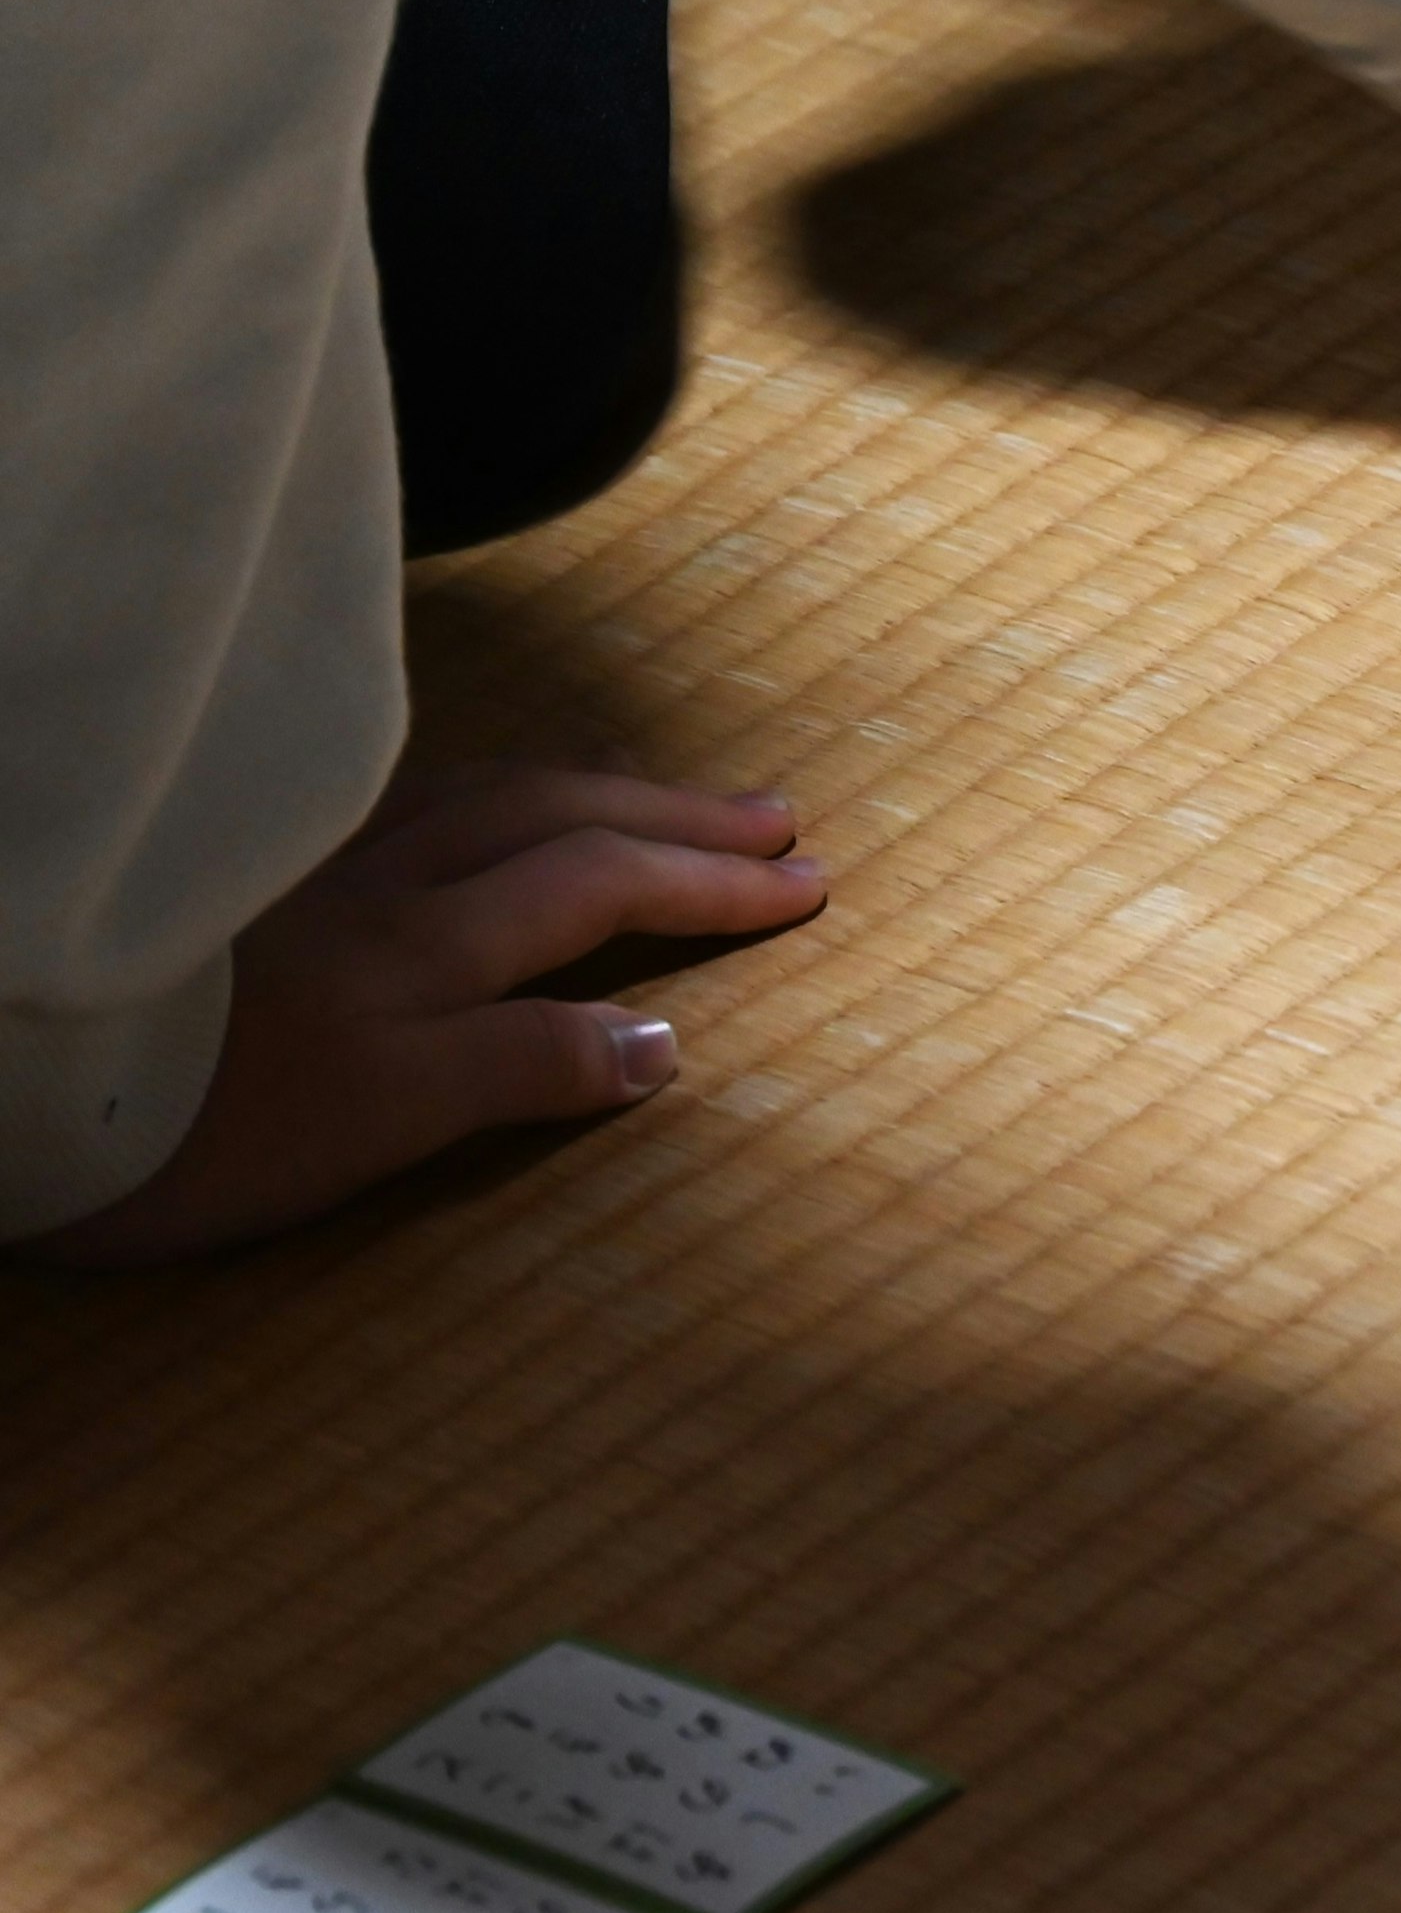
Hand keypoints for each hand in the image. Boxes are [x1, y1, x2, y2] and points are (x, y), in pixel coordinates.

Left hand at [13, 764, 827, 1269]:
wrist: (27, 1078)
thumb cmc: (203, 1122)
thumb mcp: (385, 1117)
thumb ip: (525, 1066)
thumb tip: (665, 1041)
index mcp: (432, 945)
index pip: (605, 885)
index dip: (712, 884)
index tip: (810, 883)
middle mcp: (385, 885)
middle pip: (556, 815)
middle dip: (677, 815)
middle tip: (775, 817)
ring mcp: (314, 873)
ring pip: (480, 796)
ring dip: (591, 790)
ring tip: (660, 797)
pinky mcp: (251, 882)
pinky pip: (408, 809)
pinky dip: (488, 799)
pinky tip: (486, 810)